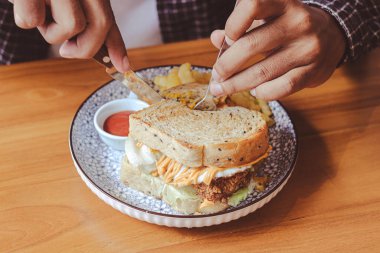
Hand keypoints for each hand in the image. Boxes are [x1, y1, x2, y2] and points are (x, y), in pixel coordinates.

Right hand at [11, 0, 128, 71]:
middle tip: (67, 50)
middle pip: (100, 26)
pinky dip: (26, 18)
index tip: (123, 65)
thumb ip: (89, 21)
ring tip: (40, 10)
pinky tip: (22, 3)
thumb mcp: (72, 0)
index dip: (117, 46)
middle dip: (84, 48)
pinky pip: (32, 19)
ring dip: (50, 30)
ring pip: (70, 26)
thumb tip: (107, 55)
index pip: (110, 19)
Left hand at [210, 0, 345, 99]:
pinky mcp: (314, 71)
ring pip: (262, 72)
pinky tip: (254, 91)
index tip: (227, 40)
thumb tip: (215, 38)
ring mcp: (308, 48)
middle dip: (226, 65)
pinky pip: (281, 87)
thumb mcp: (266, 18)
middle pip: (250, 45)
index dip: (234, 23)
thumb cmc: (288, 26)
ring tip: (222, 88)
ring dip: (235, 84)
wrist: (332, 36)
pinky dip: (262, 92)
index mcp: (282, 2)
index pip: (253, 5)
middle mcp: (298, 21)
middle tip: (216, 75)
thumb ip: (240, 27)